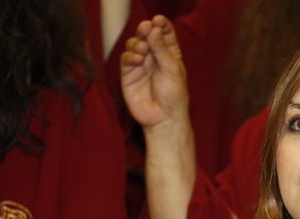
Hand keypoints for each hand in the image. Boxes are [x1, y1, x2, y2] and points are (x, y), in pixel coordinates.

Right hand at [121, 15, 188, 129]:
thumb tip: (153, 30)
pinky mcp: (129, 75)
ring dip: (137, 43)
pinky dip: (130, 56)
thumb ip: (161, 49)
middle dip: (145, 30)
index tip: (158, 20)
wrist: (163, 118)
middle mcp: (154, 58)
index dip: (161, 25)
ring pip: (134, 45)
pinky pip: (126, 59)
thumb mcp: (172, 70)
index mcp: (170, 55)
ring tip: (143, 49)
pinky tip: (137, 60)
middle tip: (146, 28)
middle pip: (147, 36)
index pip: (164, 34)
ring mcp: (141, 66)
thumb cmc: (174, 96)